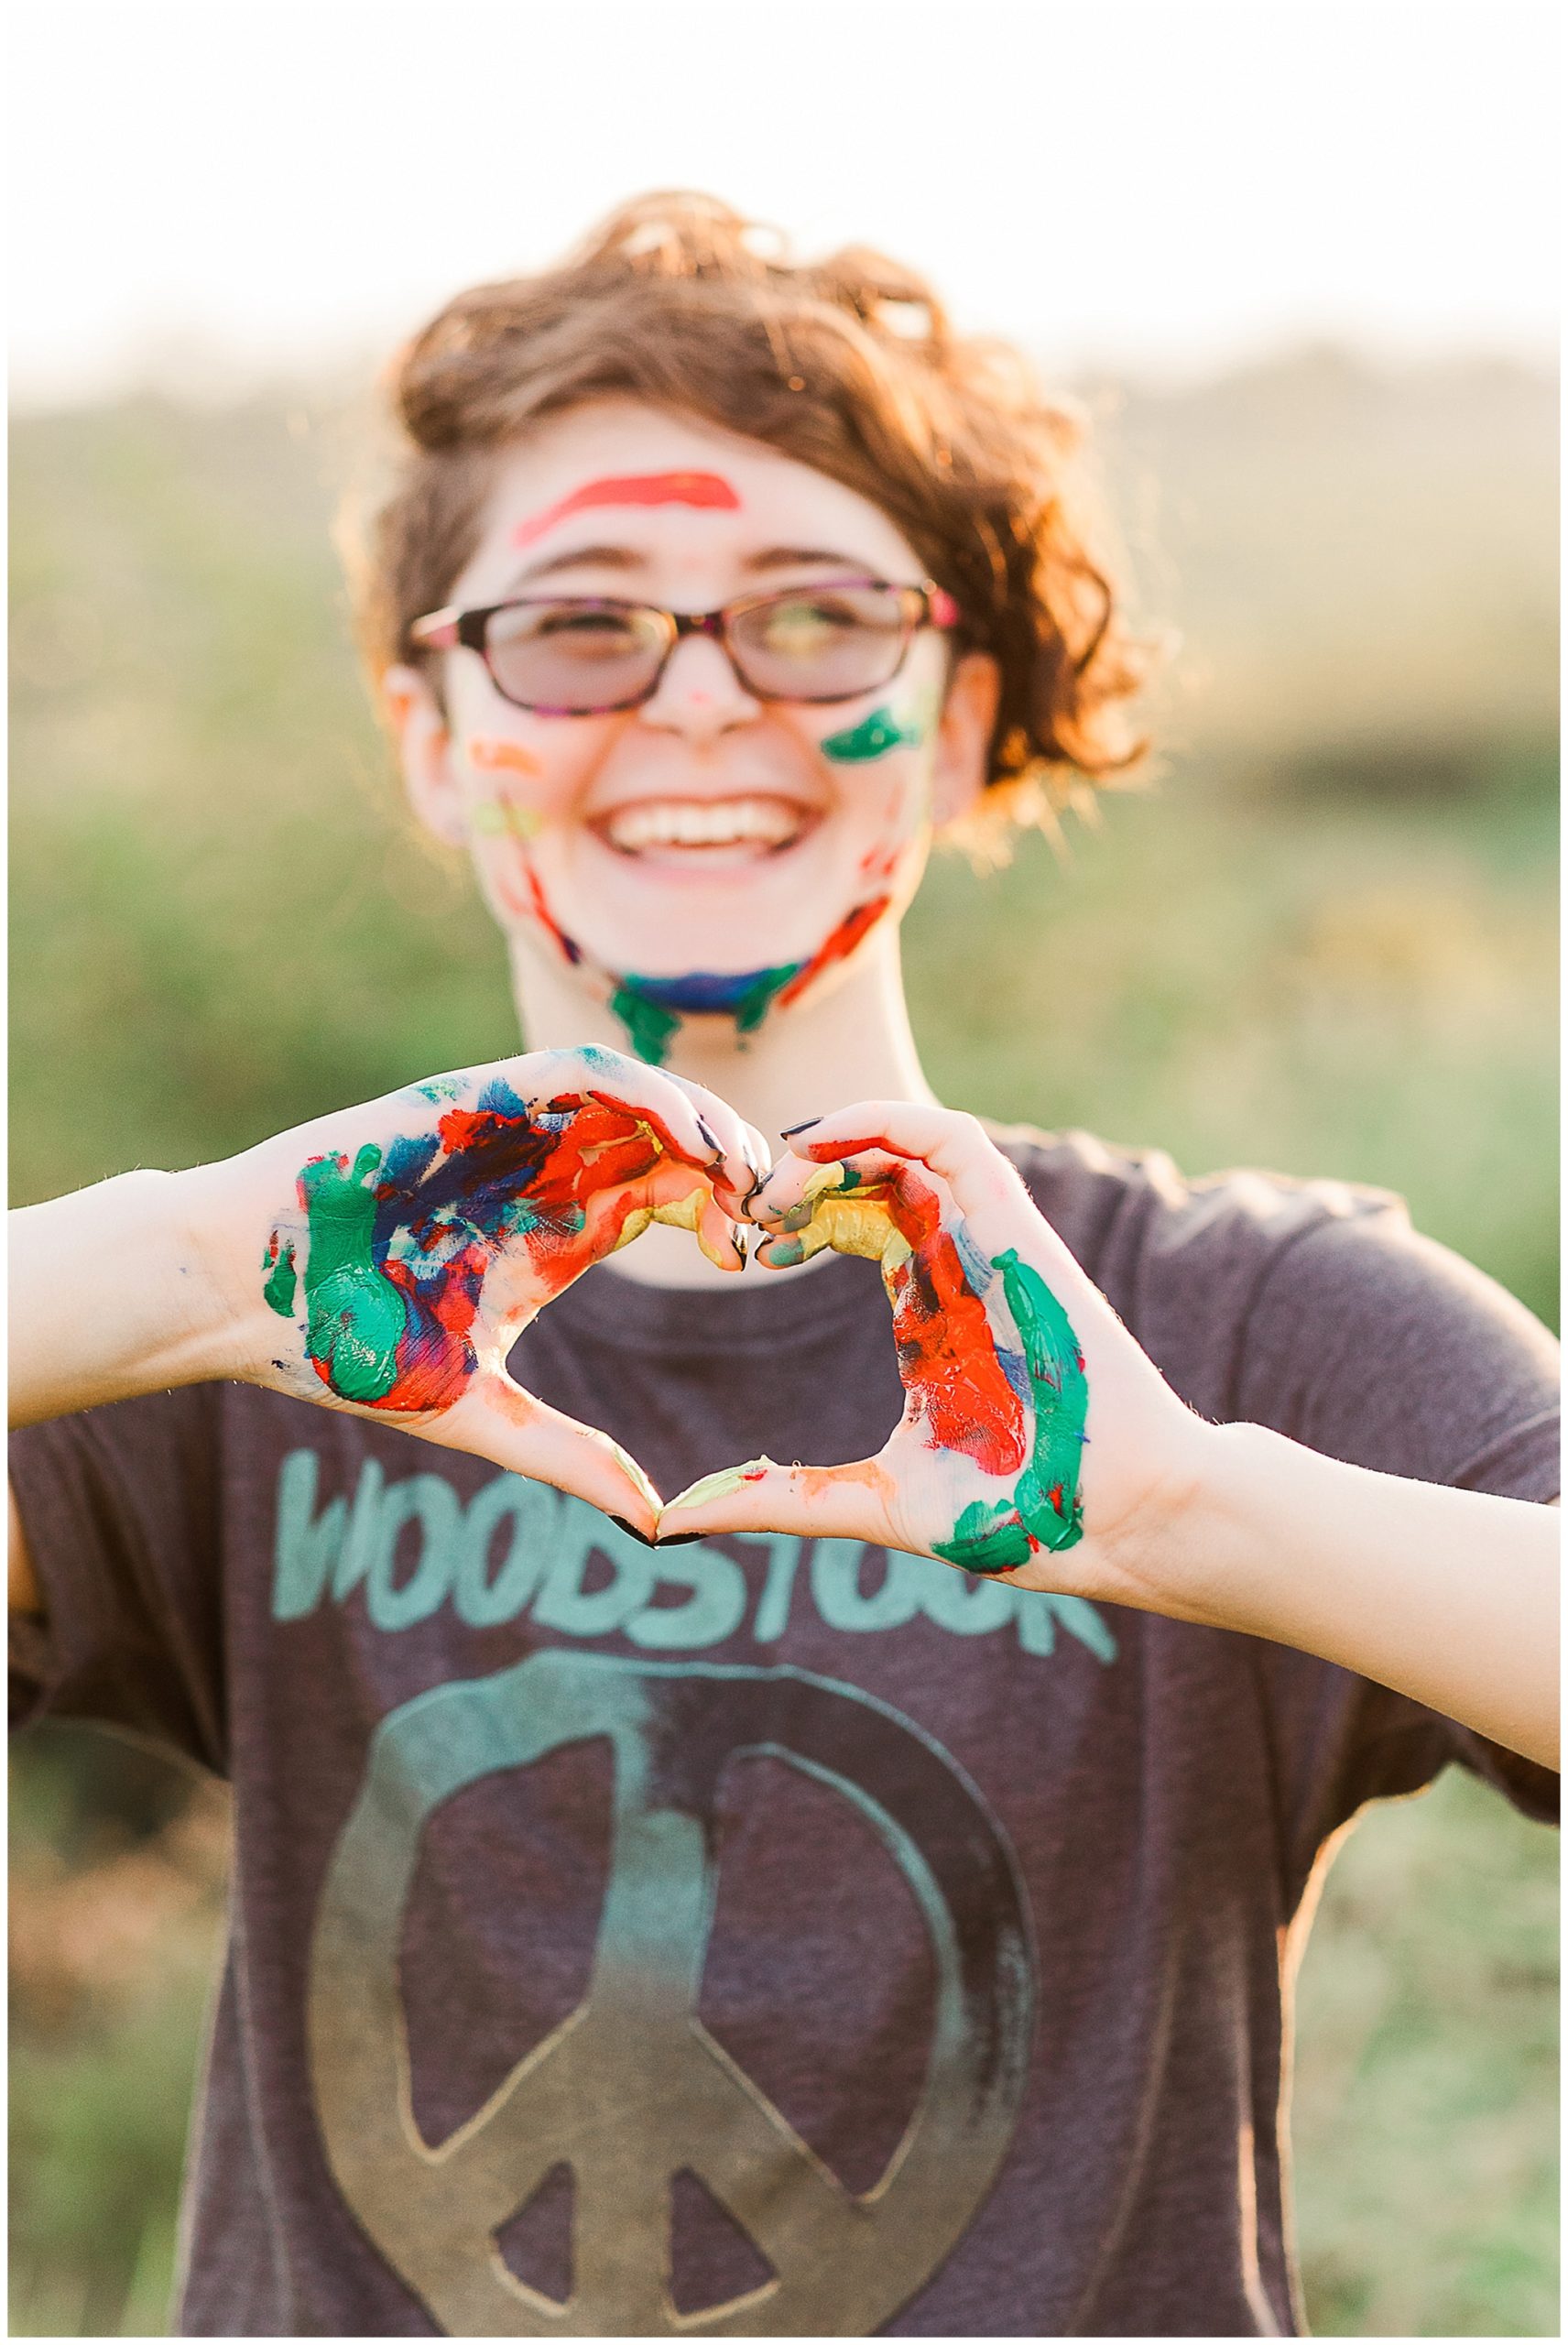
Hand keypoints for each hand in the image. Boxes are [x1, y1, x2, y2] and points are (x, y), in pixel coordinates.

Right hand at [202, 1046, 764, 1535]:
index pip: (673, 1197)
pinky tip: (683, 1128)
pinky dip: (638, 1088)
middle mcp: (546, 1174)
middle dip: (736, 1160)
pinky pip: (575, 1073)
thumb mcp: (476, 1414)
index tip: (765, 1254)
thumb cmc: (341, 1349)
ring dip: (702, 1117)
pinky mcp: (471, 1100)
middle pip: (672, 1139)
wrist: (239, 1295)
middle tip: (782, 1202)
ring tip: (747, 1164)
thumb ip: (565, 1455)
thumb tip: (653, 1520)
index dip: (728, 1214)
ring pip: (637, 1095)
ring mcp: (512, 1132)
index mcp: (559, 1236)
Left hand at [659, 1103, 1207, 1600]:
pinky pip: (952, 1140)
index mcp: (928, 1312)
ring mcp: (986, 1243)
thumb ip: (782, 1496)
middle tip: (747, 1215)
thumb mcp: (873, 1500)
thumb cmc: (1021, 1513)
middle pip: (870, 1174)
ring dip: (835, 1140)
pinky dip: (888, 1120)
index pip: (854, 1223)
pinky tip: (824, 1142)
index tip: (743, 1252)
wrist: (1118, 1519)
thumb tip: (680, 1520)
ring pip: (907, 1141)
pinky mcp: (1015, 1230)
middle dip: (800, 1176)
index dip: (793, 1218)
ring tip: (778, 1182)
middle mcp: (955, 1264)